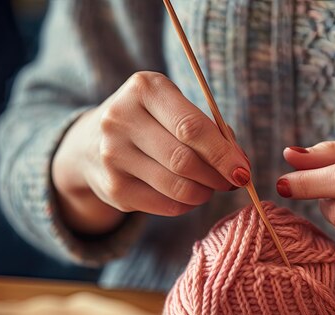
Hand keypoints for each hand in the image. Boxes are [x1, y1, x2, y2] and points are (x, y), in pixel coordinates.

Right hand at [52, 72, 249, 233]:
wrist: (91, 143)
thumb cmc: (152, 121)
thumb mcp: (174, 107)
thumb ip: (209, 129)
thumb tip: (240, 166)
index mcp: (144, 89)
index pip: (191, 126)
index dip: (223, 153)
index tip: (244, 170)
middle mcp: (121, 119)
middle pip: (184, 160)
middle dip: (217, 176)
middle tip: (233, 181)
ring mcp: (112, 155)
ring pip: (176, 187)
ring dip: (204, 192)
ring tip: (211, 187)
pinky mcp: (113, 188)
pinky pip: (165, 205)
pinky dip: (187, 204)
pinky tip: (191, 195)